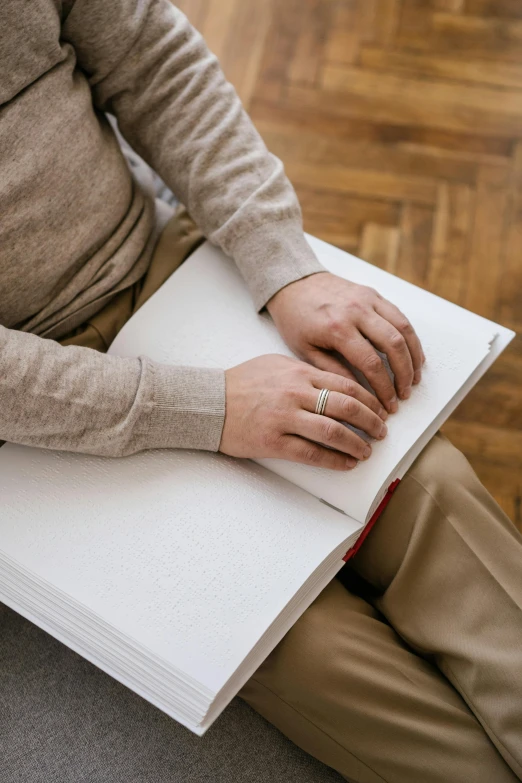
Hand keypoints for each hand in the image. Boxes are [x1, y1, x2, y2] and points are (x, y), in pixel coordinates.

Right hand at [219, 354, 387, 469]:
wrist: (207, 402)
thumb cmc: (240, 383)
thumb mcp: (275, 365)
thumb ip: (305, 372)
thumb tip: (334, 383)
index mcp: (299, 373)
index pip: (347, 385)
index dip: (370, 399)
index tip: (381, 409)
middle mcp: (295, 393)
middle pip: (347, 407)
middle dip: (372, 421)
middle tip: (382, 431)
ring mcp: (285, 418)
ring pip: (333, 431)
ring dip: (357, 443)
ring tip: (367, 450)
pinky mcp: (273, 441)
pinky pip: (312, 453)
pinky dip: (335, 460)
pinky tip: (347, 463)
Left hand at [266, 272, 424, 413]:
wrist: (293, 283)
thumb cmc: (295, 319)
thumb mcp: (305, 350)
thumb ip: (333, 371)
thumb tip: (358, 394)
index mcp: (337, 328)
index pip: (371, 363)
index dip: (384, 388)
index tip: (388, 405)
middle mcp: (356, 311)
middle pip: (394, 346)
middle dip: (403, 375)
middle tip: (404, 395)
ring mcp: (368, 300)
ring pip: (403, 329)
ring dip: (413, 356)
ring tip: (413, 378)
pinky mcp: (373, 294)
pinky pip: (399, 316)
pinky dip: (410, 337)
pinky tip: (412, 354)